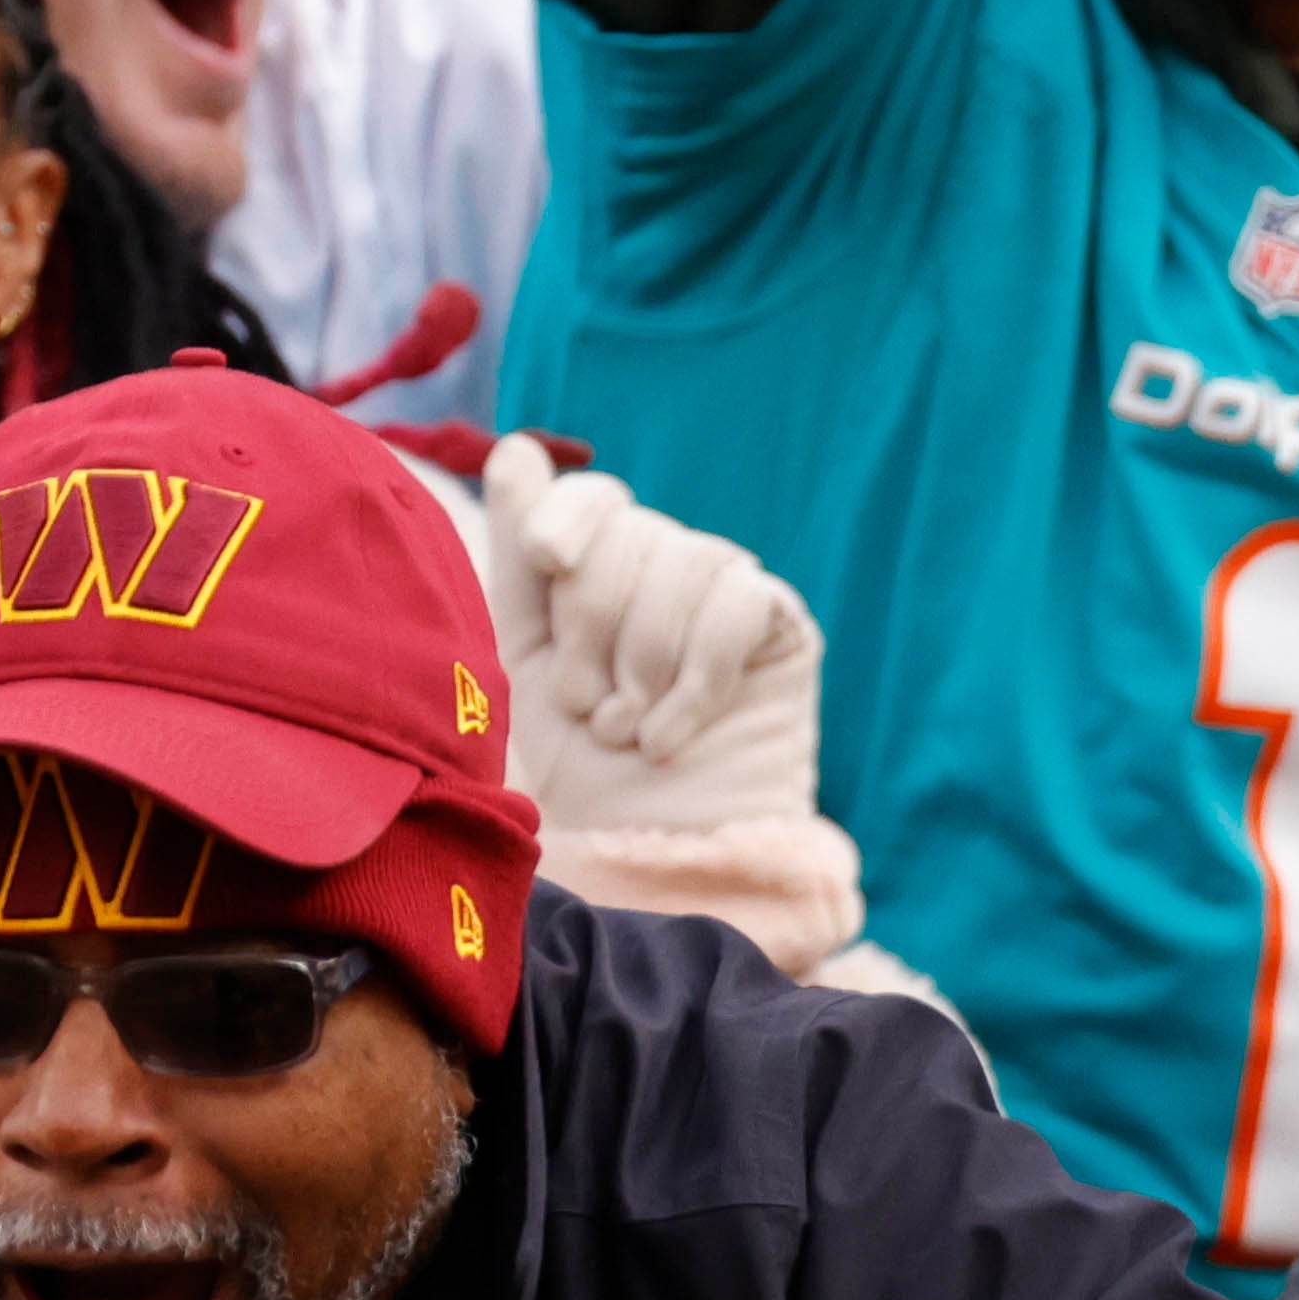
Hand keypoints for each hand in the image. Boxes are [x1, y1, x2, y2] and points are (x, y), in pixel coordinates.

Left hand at [482, 435, 824, 815]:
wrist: (655, 853)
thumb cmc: (582, 769)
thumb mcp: (521, 662)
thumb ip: (515, 561)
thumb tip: (516, 446)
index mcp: (600, 564)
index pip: (591, 497)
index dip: (567, 514)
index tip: (548, 561)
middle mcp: (666, 564)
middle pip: (630, 531)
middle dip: (594, 629)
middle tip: (589, 712)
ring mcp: (727, 590)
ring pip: (685, 562)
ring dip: (644, 664)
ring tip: (628, 734)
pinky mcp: (782, 626)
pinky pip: (738, 605)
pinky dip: (697, 678)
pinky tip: (674, 737)